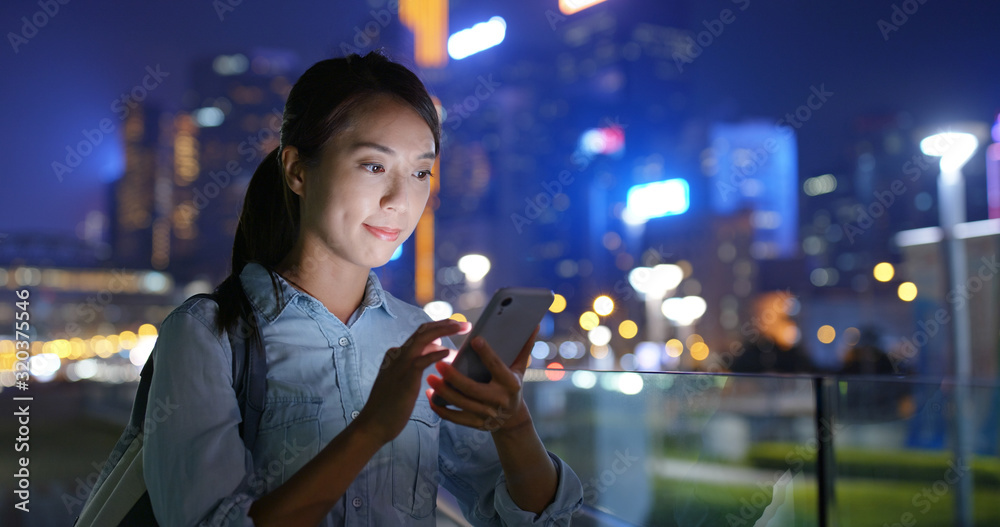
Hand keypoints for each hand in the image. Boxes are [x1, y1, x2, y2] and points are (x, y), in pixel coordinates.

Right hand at [357, 319, 469, 444]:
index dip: (439, 327)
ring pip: (423, 339)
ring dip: (444, 331)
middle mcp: (398, 354)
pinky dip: (436, 354)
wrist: (374, 424)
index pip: (421, 334)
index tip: (456, 326)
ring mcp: (400, 364)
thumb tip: (436, 352)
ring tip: (462, 329)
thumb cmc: (391, 406)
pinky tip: (449, 353)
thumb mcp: (404, 380)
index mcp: (397, 354)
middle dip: (445, 324)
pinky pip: (422, 360)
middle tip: (465, 325)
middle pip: (423, 331)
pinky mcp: (405, 377)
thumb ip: (417, 365)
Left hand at [425, 325, 539, 434]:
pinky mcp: (475, 424)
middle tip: (438, 363)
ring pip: (461, 403)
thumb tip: (534, 325)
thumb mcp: (520, 369)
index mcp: (510, 383)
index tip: (474, 340)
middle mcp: (499, 400)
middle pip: (472, 388)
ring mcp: (486, 414)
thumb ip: (524, 348)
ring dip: (443, 392)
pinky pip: (454, 418)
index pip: (497, 366)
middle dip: (454, 377)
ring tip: (430, 378)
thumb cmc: (512, 385)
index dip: (487, 354)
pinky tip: (430, 397)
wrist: (512, 419)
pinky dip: (440, 409)